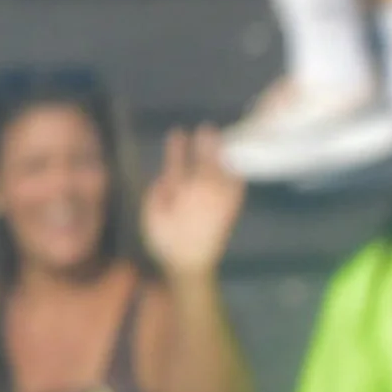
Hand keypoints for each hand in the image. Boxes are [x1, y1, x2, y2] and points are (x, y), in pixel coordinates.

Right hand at [140, 126, 245, 278]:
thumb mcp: (154, 212)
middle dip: (207, 146)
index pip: (181, 165)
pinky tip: (236, 166)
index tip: (180, 131)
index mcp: (181, 194)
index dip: (180, 148)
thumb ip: (162, 191)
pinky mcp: (231, 210)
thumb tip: (169, 175)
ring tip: (222, 140)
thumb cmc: (166, 238)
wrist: (190, 263)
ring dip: (223, 156)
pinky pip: (236, 190)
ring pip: (222, 174)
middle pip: (206, 165)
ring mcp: (220, 202)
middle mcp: (202, 195)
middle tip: (208, 128)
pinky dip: (237, 176)